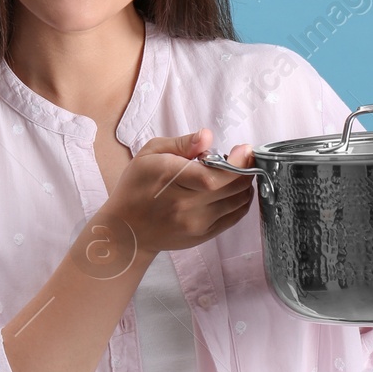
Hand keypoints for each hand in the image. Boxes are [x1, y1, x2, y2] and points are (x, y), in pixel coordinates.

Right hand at [101, 129, 256, 253]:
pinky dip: (241, 200)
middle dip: (245, 168)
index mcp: (170, 180)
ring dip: (244, 183)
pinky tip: (233, 189)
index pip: (212, 176)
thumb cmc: (136, 187)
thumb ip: (181, 144)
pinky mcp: (203, 235)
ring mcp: (196, 223)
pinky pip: (235, 217)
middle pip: (232, 188)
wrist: (127, 230)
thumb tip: (207, 137)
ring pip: (238, 202)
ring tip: (235, 171)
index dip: (236, 163)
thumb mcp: (149, 154)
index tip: (244, 149)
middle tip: (241, 156)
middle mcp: (185, 205)